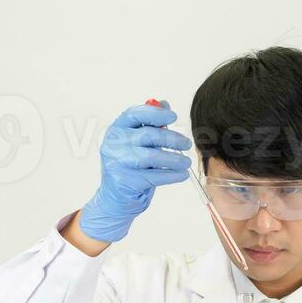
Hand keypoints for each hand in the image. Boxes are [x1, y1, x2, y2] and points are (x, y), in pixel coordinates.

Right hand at [79, 101, 191, 242]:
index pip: (135, 114)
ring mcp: (117, 163)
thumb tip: (165, 104)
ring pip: (152, 156)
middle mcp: (114, 144)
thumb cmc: (131, 168)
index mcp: (117, 129)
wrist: (116, 199)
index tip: (174, 117)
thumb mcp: (138, 144)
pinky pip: (154, 176)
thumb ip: (150, 124)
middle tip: (187, 144)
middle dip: (172, 139)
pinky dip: (172, 175)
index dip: (155, 113)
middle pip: (148, 135)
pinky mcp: (125, 181)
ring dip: (174, 159)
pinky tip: (182, 175)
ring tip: (186, 162)